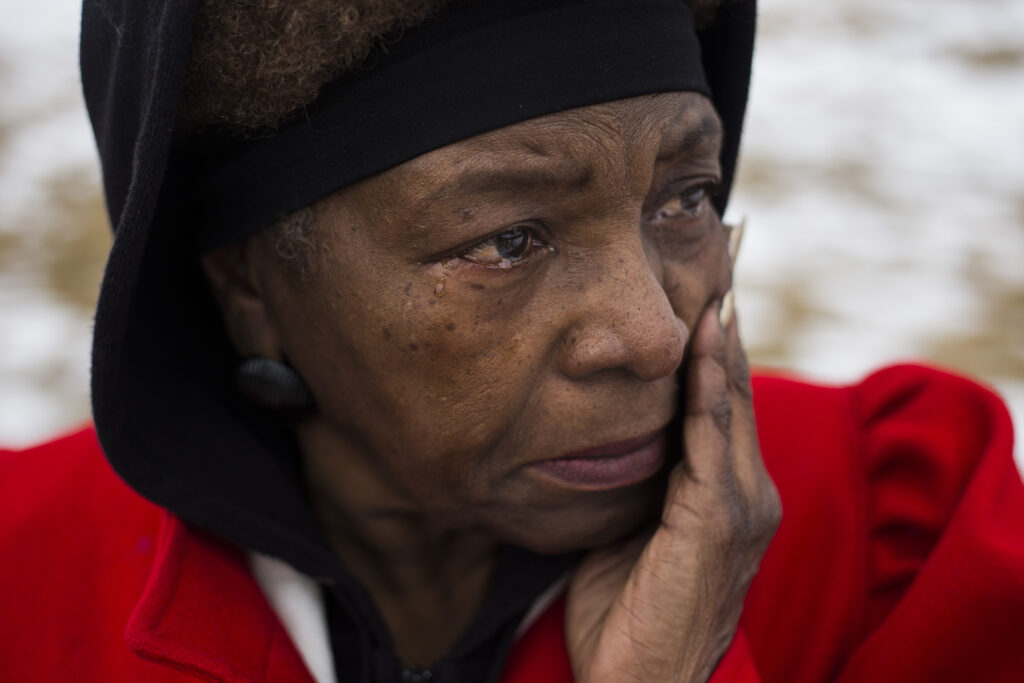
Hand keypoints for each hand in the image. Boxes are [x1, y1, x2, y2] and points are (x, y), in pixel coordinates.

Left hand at [565, 293, 780, 681]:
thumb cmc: (629, 616)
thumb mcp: (632, 536)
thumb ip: (642, 487)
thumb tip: (615, 440)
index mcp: (728, 500)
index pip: (722, 411)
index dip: (716, 355)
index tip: (705, 301)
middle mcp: (748, 496)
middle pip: (734, 396)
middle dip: (725, 334)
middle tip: (720, 268)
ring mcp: (740, 507)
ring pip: (729, 406)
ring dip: (720, 345)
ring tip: (714, 288)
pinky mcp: (720, 520)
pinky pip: (711, 437)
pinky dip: (709, 385)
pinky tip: (702, 342)